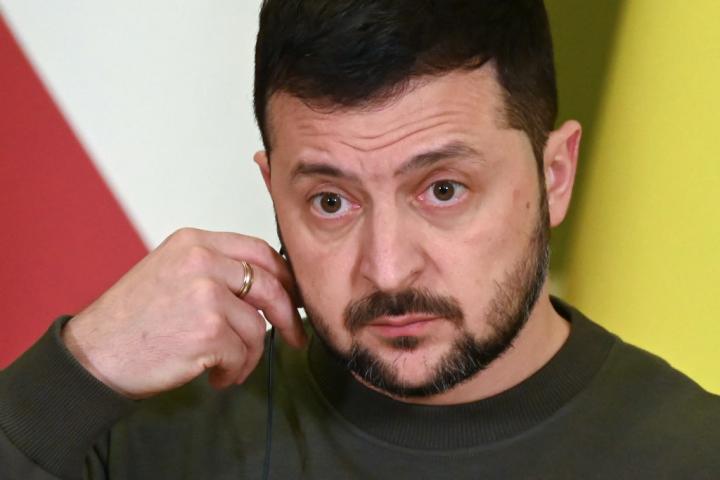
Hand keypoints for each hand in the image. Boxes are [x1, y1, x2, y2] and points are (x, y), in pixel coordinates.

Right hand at [61, 228, 306, 398]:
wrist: (94, 355)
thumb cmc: (131, 322)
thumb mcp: (170, 274)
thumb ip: (215, 271)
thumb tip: (266, 286)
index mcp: (194, 243)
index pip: (258, 250)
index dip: (283, 275)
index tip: (292, 295)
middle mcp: (202, 262)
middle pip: (269, 285)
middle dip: (287, 315)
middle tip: (293, 336)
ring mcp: (206, 295)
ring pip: (257, 326)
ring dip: (249, 354)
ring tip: (229, 367)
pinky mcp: (208, 331)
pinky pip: (242, 354)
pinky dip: (234, 371)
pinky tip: (216, 377)